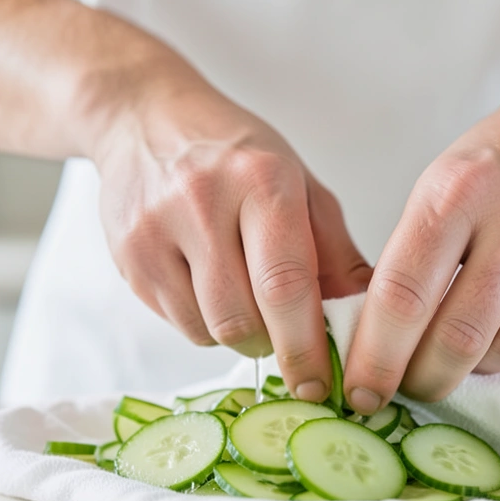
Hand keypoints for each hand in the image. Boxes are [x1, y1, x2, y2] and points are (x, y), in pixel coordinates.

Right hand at [92, 68, 371, 400]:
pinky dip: (204, 321)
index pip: (286, 284)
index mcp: (261, 180)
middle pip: (241, 318)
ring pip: (206, 329)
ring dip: (237, 333)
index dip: (306, 346)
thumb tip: (373, 323)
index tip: (321, 383)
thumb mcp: (299, 185)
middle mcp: (202, 201)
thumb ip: (336, 254)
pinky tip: (209, 283)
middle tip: (288, 339)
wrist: (142, 117)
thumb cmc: (236, 155)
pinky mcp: (127, 255)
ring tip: (245, 294)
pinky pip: (177, 322)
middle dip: (273, 345)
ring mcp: (155, 230)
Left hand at [342, 81, 499, 410]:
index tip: (358, 388)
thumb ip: (417, 250)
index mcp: (452, 191)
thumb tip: (376, 329)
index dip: (374, 354)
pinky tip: (486, 350)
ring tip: (440, 372)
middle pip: (448, 332)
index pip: (400, 292)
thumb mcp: (447, 181)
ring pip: (495, 346)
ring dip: (459, 375)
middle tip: (396, 392)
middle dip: (415, 378)